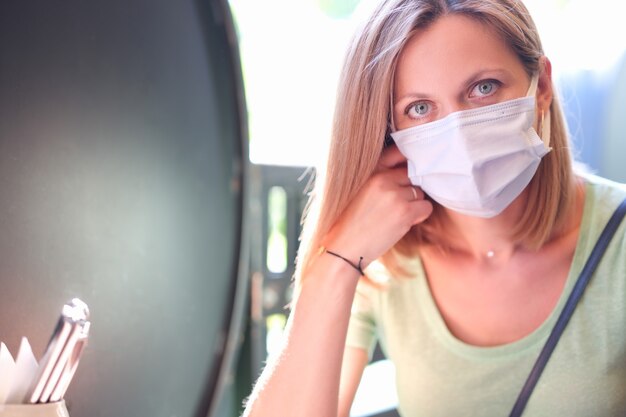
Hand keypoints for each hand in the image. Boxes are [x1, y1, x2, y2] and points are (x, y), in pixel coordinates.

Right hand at [323, 145, 432, 266]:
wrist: (342, 249)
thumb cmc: (349, 222)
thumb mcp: (358, 191)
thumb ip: (378, 178)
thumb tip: (407, 171)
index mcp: (369, 170)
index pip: (398, 152)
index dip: (405, 162)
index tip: (405, 175)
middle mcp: (381, 177)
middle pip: (411, 174)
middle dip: (408, 189)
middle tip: (396, 205)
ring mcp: (394, 194)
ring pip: (419, 192)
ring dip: (413, 204)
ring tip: (395, 216)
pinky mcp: (404, 211)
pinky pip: (426, 207)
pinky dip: (419, 216)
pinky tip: (403, 223)